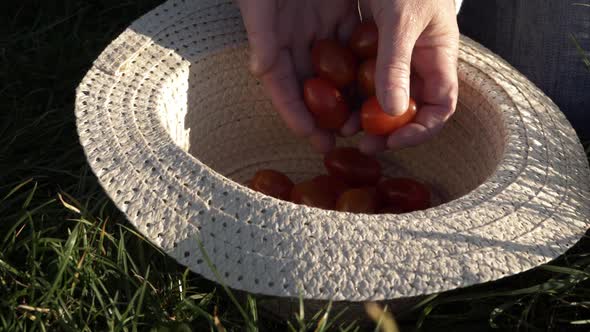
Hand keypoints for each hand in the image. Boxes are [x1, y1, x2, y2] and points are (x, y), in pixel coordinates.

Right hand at [236, 0, 359, 152]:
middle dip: (320, 115)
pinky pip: (359, 41)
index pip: (281, 83)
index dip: (291, 110)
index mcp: (275, 39)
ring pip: (337, 69)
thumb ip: (259, 32)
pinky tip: (379, 87)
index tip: (306, 134)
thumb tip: (259, 70)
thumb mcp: (258, 1)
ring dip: (347, 96)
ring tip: (359, 124)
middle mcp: (298, 38)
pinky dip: (368, 64)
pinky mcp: (343, 9)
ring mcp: (321, 26)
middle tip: (332, 143)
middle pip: (310, 85)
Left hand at [357, 0, 459, 153]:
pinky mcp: (369, 49)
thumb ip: (397, 63)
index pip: (440, 107)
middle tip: (362, 143)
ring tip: (342, 127)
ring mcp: (392, 57)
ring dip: (363, 115)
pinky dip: (349, 92)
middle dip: (386, 131)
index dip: (421, 130)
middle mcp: (416, 63)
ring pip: (381, 97)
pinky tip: (331, 101)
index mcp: (437, 58)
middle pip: (407, 109)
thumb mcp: (401, 20)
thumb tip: (395, 111)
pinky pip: (360, 78)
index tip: (394, 142)